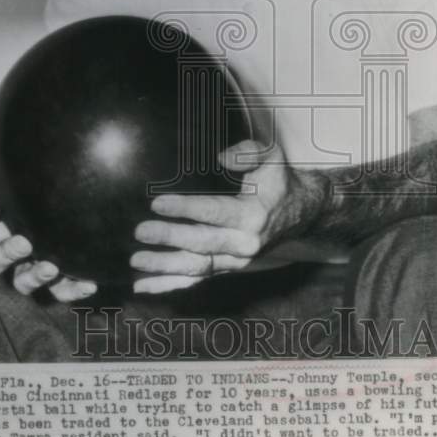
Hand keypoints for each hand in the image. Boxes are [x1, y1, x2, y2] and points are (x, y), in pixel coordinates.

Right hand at [0, 111, 96, 302]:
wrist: (70, 224)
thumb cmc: (34, 199)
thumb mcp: (17, 174)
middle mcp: (9, 249)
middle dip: (6, 251)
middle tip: (24, 239)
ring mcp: (30, 270)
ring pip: (21, 281)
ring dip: (34, 274)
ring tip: (51, 264)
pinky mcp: (56, 285)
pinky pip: (61, 294)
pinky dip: (72, 289)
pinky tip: (89, 283)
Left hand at [130, 140, 307, 294]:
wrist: (300, 211)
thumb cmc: (279, 181)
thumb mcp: (272, 156)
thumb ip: (249, 151)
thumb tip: (222, 157)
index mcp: (252, 216)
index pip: (213, 212)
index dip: (184, 208)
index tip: (158, 203)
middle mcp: (244, 244)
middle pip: (200, 243)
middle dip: (168, 237)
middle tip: (141, 230)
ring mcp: (235, 260)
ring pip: (195, 266)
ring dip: (164, 265)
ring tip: (136, 259)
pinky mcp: (227, 267)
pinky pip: (196, 279)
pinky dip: (169, 284)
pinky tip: (143, 285)